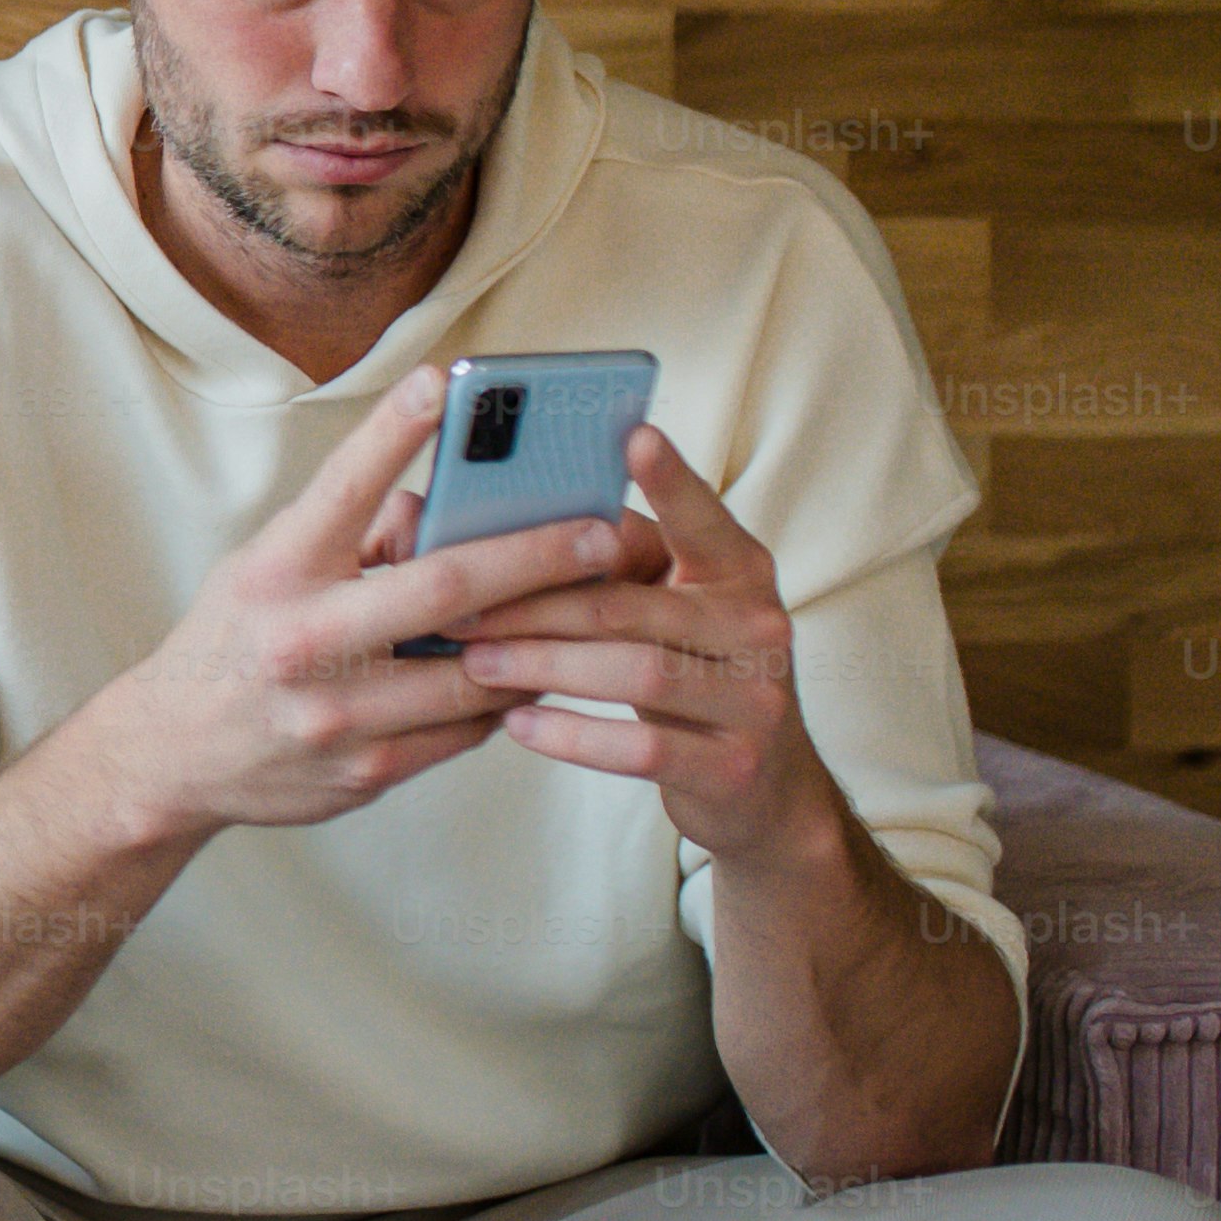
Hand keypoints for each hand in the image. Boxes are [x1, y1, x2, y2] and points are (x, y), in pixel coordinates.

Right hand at [100, 365, 623, 840]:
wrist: (174, 756)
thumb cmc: (234, 640)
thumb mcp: (265, 569)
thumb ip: (350, 536)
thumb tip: (444, 512)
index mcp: (274, 573)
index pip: (341, 489)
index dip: (394, 431)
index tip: (446, 380)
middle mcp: (301, 639)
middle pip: (443, 589)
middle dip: (534, 556)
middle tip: (603, 533)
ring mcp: (336, 713)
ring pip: (474, 671)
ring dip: (540, 636)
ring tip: (593, 607)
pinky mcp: (365, 770)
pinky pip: (464, 730)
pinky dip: (504, 696)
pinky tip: (531, 671)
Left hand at [434, 422, 836, 864]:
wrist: (759, 786)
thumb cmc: (686, 673)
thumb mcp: (672, 612)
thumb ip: (618, 569)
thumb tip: (511, 524)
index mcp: (740, 571)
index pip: (702, 519)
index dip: (671, 479)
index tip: (632, 434)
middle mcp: (760, 626)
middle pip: (633, 605)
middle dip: (537, 604)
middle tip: (460, 607)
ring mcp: (755, 700)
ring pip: (636, 672)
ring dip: (544, 665)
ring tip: (476, 662)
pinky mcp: (732, 766)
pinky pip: (642, 748)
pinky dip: (571, 736)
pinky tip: (517, 723)